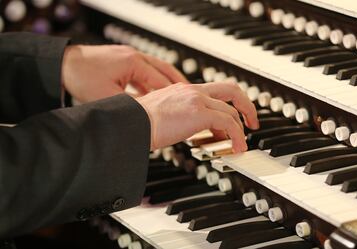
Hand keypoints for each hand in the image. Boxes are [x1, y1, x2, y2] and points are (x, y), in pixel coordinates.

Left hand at [61, 45, 187, 102]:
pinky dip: (152, 83)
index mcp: (133, 63)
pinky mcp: (123, 61)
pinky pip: (145, 72)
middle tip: (193, 97)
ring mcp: (129, 57)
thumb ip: (130, 106)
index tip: (188, 104)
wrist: (62, 63)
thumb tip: (146, 116)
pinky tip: (154, 94)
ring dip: (167, 83)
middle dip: (180, 85)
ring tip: (178, 97)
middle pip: (166, 71)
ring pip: (157, 70)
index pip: (163, 81)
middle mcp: (134, 57)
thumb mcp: (107, 97)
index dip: (176, 95)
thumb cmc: (80, 76)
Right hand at [136, 82, 258, 152]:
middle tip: (251, 121)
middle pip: (232, 89)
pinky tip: (237, 148)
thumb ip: (181, 120)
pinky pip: (229, 123)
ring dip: (241, 128)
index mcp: (184, 90)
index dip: (228, 103)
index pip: (215, 90)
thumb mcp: (164, 116)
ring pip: (232, 109)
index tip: (233, 117)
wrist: (130, 123)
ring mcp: (197, 100)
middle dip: (246, 106)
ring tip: (241, 144)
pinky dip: (238, 136)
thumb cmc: (139, 123)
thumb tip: (194, 134)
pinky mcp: (199, 113)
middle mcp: (192, 90)